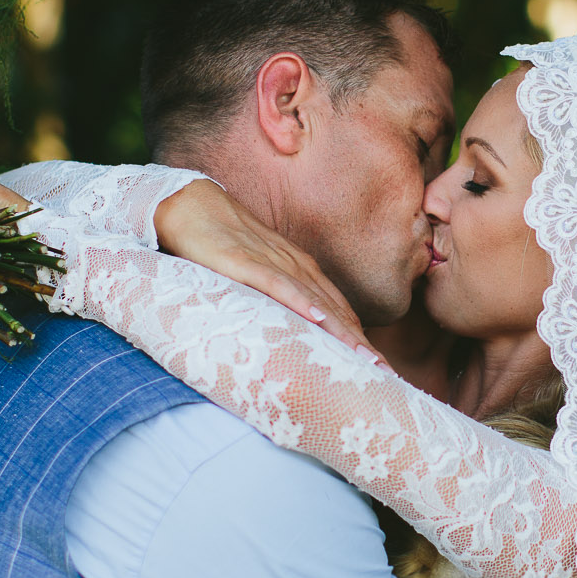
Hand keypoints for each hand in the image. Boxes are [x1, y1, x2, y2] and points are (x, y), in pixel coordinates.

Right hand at [154, 179, 376, 357]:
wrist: (191, 204)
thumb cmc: (222, 243)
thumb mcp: (257, 275)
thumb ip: (278, 296)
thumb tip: (293, 327)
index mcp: (300, 269)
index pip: (339, 309)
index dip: (359, 338)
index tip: (377, 367)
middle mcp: (295, 266)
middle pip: (336, 310)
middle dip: (361, 343)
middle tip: (384, 373)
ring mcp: (272, 263)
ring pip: (315, 301)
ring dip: (342, 331)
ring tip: (364, 358)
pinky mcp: (245, 263)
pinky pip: (278, 284)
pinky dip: (300, 301)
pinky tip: (317, 319)